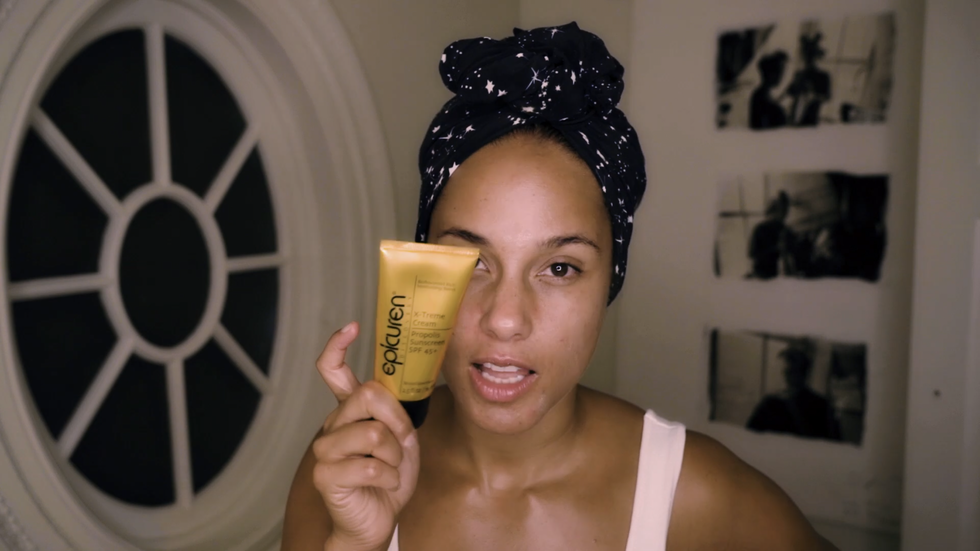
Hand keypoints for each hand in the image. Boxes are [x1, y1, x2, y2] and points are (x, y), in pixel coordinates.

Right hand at [312, 322, 419, 550]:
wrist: (378, 519)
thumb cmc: (389, 476)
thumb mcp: (401, 438)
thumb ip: (395, 412)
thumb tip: (401, 386)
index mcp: (349, 412)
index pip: (332, 371)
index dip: (337, 346)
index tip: (351, 327)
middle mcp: (332, 425)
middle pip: (368, 395)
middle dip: (398, 421)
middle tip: (403, 443)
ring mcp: (325, 450)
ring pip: (373, 433)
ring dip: (395, 455)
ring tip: (391, 468)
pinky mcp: (325, 475)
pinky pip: (369, 466)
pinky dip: (388, 477)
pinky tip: (383, 484)